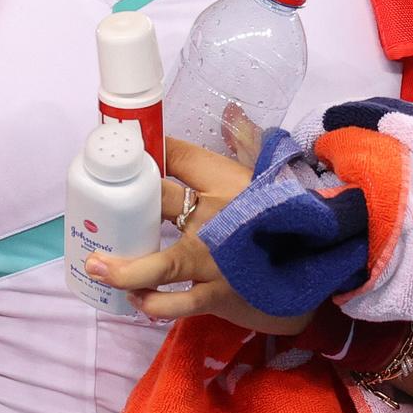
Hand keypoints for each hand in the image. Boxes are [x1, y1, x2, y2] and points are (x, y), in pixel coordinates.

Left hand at [83, 136, 317, 336]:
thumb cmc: (285, 217)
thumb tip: (230, 110)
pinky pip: (178, 302)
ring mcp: (217, 259)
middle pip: (161, 200)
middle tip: (94, 207)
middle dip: (125, 200)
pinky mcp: (218, 293)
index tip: (130, 149)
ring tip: (97, 265)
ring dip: (126, 268)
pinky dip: (153, 302)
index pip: (179, 155)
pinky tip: (134, 298)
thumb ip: (247, 142)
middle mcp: (219, 215)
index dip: (150, 149)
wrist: (318, 270)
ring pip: (164, 263)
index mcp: (229, 179)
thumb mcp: (269, 175)